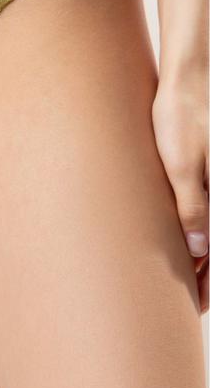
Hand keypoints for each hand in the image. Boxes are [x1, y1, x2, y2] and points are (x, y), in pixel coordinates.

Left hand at [152, 67, 208, 313]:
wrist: (191, 78)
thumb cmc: (181, 116)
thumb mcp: (181, 163)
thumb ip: (192, 206)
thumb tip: (198, 251)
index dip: (207, 285)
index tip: (195, 309)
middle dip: (205, 275)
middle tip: (188, 304)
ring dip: (203, 255)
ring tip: (187, 278)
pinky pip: (208, 209)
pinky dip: (200, 228)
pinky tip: (187, 238)